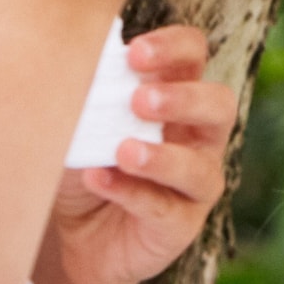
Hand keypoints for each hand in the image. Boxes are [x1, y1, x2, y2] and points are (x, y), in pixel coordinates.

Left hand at [34, 25, 234, 283]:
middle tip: (140, 100)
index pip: (193, 56)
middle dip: (184, 99)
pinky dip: (130, 192)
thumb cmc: (85, 163)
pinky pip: (165, 209)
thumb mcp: (80, 124)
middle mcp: (198, 137)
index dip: (174, 48)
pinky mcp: (181, 225)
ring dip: (162, 157)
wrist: (76, 236)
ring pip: (200, 168)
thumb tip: (63, 59)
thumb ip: (86, 96)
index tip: (134, 53)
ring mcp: (195, 184)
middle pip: (220, 105)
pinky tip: (98, 179)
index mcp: (177, 96)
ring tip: (123, 150)